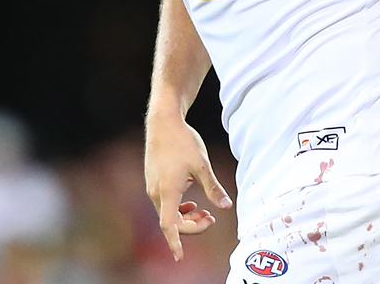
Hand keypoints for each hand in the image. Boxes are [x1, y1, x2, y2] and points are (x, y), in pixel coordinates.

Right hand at [144, 114, 232, 261]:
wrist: (163, 123)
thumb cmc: (183, 142)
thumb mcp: (202, 166)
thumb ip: (213, 188)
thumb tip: (226, 206)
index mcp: (168, 192)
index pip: (170, 226)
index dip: (175, 243)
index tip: (180, 257)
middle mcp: (156, 193)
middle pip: (171, 222)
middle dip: (191, 226)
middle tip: (210, 219)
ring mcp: (153, 187)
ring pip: (168, 213)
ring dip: (185, 217)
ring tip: (203, 211)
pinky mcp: (153, 181)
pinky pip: (164, 203)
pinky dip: (178, 208)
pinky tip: (191, 202)